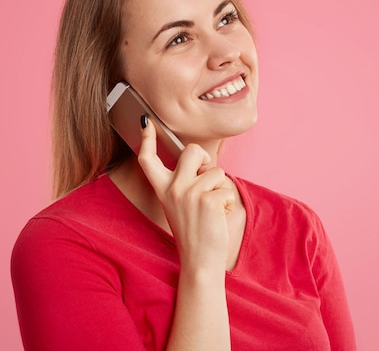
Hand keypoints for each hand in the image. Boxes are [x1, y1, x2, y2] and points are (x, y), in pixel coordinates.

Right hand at [137, 117, 233, 269]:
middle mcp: (172, 188)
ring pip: (216, 170)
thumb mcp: (182, 205)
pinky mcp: (206, 199)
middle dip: (206, 160)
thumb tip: (202, 161)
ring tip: (214, 209)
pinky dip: (229, 202)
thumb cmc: (196, 232)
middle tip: (208, 181)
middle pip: (191, 151)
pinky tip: (219, 216)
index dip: (147, 139)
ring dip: (222, 188)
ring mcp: (188, 193)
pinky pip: (227, 188)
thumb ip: (187, 182)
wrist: (200, 261)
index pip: (148, 159)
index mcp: (163, 189)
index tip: (146, 122)